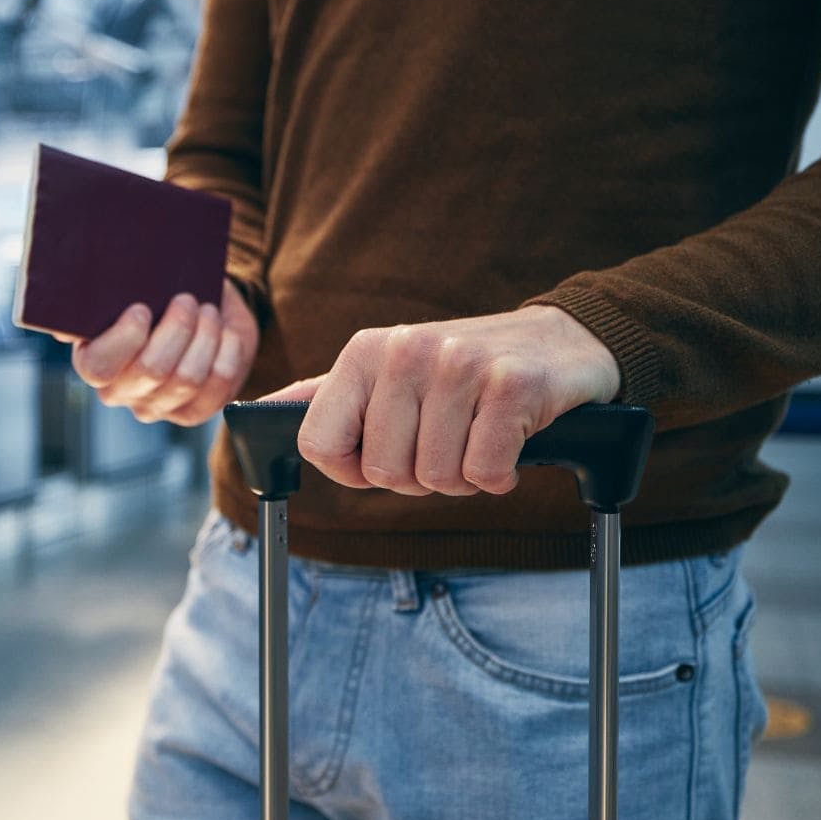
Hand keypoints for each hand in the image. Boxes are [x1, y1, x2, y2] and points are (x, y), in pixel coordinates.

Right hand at [59, 280, 258, 425]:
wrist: (198, 308)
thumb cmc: (156, 296)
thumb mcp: (126, 288)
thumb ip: (94, 296)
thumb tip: (64, 322)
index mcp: (93, 361)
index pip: (99, 367)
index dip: (124, 339)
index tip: (141, 307)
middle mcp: (120, 391)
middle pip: (151, 370)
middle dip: (176, 329)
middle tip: (187, 300)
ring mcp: (157, 406)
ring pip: (187, 378)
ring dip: (204, 337)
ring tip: (207, 311)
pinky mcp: (192, 413)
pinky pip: (217, 388)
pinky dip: (226, 353)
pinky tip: (225, 333)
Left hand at [262, 306, 619, 495]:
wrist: (561, 341)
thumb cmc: (464, 371)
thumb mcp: (387, 372)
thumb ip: (328, 396)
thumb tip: (259, 410)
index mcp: (364, 352)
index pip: (320, 445)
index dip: (353, 471)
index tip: (383, 456)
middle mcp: (406, 351)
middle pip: (384, 473)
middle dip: (420, 476)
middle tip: (448, 442)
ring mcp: (460, 365)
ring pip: (436, 478)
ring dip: (464, 477)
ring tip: (479, 438)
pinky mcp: (512, 385)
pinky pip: (484, 472)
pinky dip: (500, 475)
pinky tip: (511, 442)